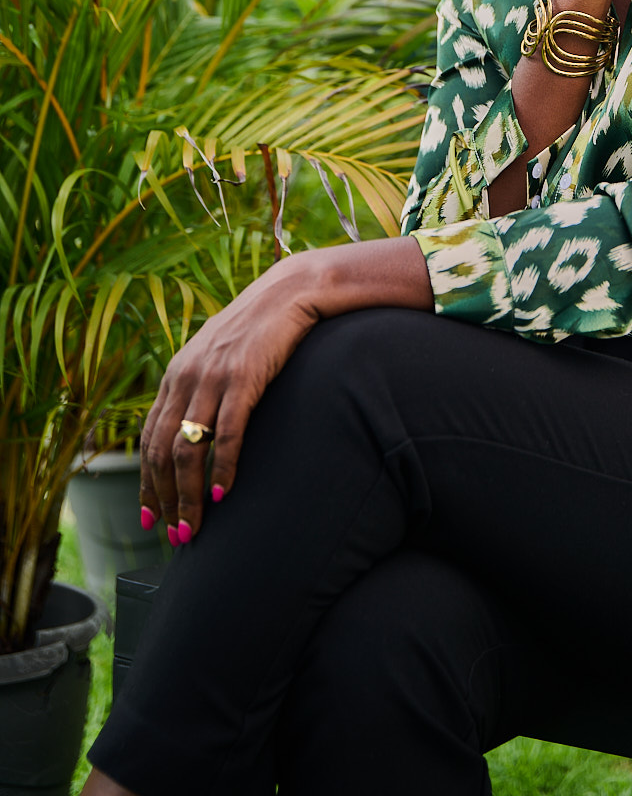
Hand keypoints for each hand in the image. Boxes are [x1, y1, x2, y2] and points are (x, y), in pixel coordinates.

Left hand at [139, 256, 318, 542]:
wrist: (287, 293)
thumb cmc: (257, 330)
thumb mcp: (215, 357)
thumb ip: (199, 390)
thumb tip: (193, 432)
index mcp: (175, 376)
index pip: (149, 439)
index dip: (147, 482)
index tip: (150, 516)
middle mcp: (185, 378)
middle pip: (162, 451)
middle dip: (164, 499)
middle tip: (173, 535)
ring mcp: (212, 378)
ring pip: (188, 449)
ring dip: (188, 495)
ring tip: (195, 526)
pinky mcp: (243, 378)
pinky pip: (227, 433)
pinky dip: (222, 467)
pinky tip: (222, 492)